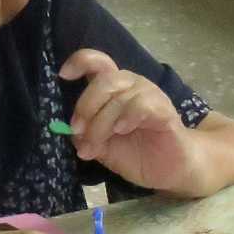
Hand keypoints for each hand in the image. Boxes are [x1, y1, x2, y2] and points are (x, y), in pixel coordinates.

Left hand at [57, 49, 198, 191]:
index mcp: (115, 89)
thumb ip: (86, 136)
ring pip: (119, 97)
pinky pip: (142, 104)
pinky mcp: (164, 110)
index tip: (64, 75)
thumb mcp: (103, 147)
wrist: (169, 171)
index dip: (79, 62)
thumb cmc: (137, 153)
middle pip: (104, 80)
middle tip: (77, 131)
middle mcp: (132, 85)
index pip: (98, 62)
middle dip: (85, 106)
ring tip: (95, 146)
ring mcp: (150, 95)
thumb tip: (70, 131)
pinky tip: (122, 130)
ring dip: (101, 123)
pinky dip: (126, 117)